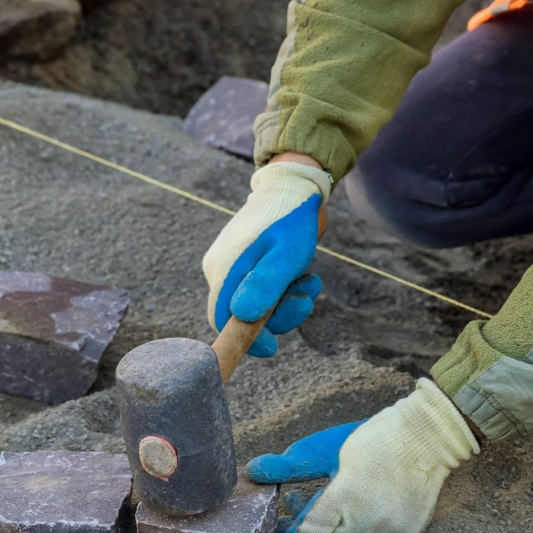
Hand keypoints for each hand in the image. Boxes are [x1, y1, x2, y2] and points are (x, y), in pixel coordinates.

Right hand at [203, 161, 330, 356]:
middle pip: (243, 314)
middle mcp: (222, 270)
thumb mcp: (285, 254)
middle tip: (305, 300)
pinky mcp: (249, 265)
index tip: (273, 347)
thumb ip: (265, 285)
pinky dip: (286, 290)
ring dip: (288, 302)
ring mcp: (234, 267)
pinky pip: (264, 291)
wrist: (297, 185)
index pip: (221, 318)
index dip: (244, 339)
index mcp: (224, 268)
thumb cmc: (291, 217)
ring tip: (311, 283)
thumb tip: (242, 317)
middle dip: (278, 316)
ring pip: (258, 304)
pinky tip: (306, 276)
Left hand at [247, 379, 479, 532]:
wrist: (429, 437)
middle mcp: (369, 521)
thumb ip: (291, 466)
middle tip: (292, 516)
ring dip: (333, 532)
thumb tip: (254, 471)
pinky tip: (354, 509)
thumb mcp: (327, 448)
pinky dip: (360, 530)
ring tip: (321, 504)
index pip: (311, 532)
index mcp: (346, 496)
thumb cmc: (374, 438)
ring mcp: (390, 530)